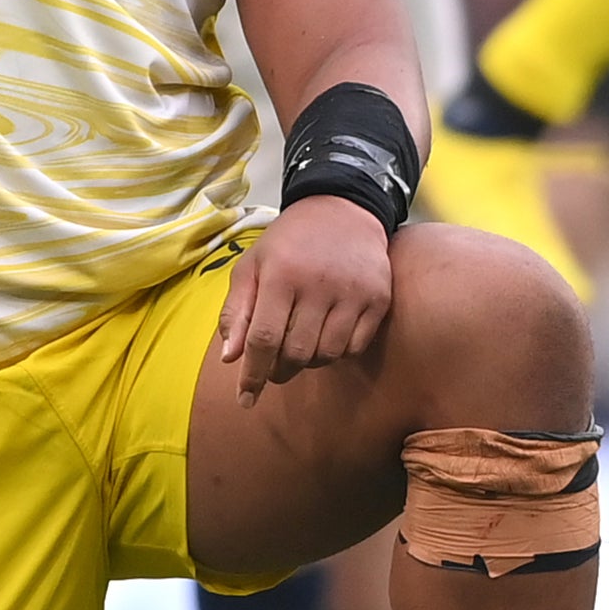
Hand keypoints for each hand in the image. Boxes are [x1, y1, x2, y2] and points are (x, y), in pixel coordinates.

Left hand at [212, 196, 395, 392]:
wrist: (342, 210)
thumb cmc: (288, 243)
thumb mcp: (251, 266)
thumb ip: (236, 311)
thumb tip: (230, 358)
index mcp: (280, 274)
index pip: (263, 338)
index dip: (252, 373)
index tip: (245, 399)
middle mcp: (318, 284)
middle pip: (296, 352)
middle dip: (279, 371)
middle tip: (273, 368)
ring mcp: (353, 292)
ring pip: (327, 355)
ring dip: (308, 363)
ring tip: (299, 346)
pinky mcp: (378, 298)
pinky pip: (355, 347)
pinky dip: (337, 352)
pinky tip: (326, 335)